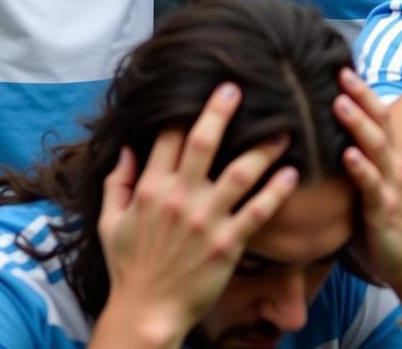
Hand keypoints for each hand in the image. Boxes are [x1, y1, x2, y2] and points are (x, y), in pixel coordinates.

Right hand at [96, 84, 297, 344]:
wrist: (145, 314)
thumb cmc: (129, 267)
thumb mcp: (110, 223)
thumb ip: (117, 183)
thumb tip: (127, 148)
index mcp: (151, 190)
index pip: (168, 138)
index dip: (184, 110)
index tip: (203, 89)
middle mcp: (179, 199)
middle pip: (203, 143)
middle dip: (220, 112)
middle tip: (238, 88)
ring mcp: (205, 221)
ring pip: (239, 173)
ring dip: (263, 148)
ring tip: (284, 129)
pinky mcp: (227, 244)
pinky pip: (257, 211)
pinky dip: (275, 191)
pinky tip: (291, 173)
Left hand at [334, 70, 401, 309]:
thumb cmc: (385, 227)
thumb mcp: (369, 190)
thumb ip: (353, 166)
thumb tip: (318, 145)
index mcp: (390, 160)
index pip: (379, 117)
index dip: (364, 92)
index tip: (343, 67)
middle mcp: (393, 167)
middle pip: (380, 122)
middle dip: (361, 95)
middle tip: (340, 72)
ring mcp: (391, 188)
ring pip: (376, 148)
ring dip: (358, 123)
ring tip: (340, 103)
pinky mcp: (385, 211)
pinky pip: (372, 187)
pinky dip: (361, 169)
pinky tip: (348, 155)